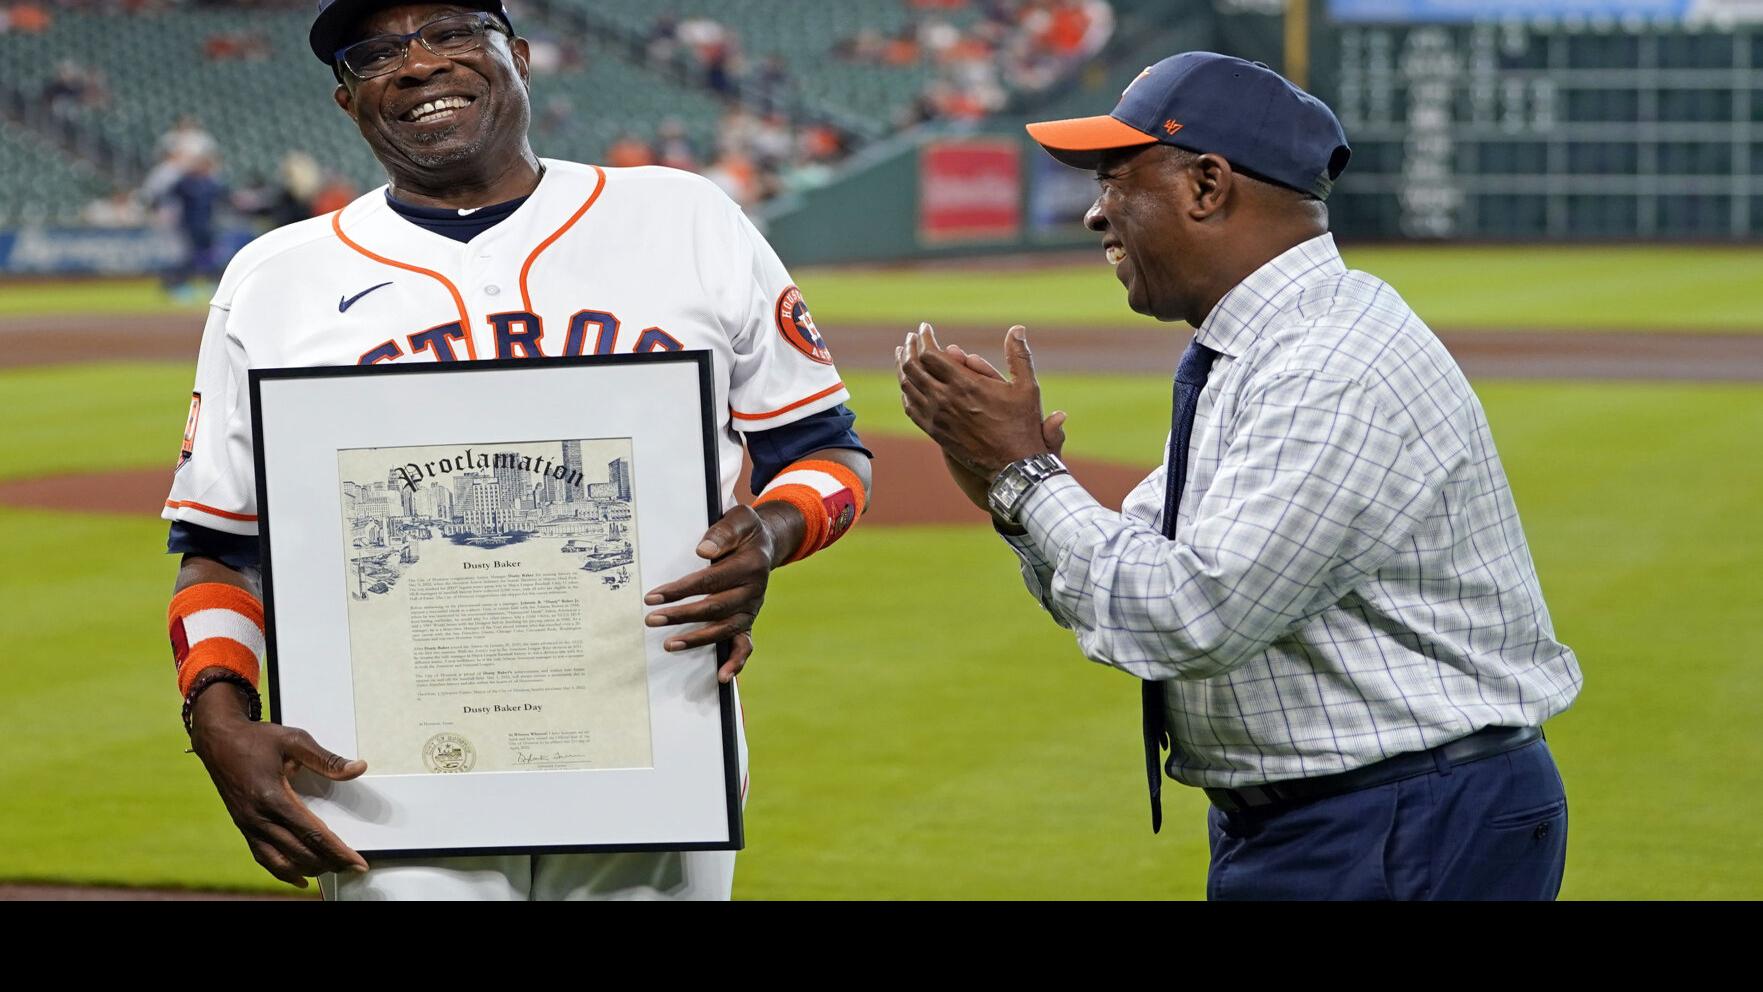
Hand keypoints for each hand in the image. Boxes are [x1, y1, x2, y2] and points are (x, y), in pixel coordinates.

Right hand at [188, 679, 368, 887]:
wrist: (217, 739)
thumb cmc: (255, 739)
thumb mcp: (294, 740)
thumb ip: (327, 759)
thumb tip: (357, 768)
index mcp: (273, 797)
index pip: (313, 834)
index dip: (338, 851)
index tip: (357, 862)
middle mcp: (258, 817)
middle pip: (300, 852)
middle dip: (329, 863)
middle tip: (352, 867)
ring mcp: (248, 825)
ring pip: (280, 861)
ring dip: (308, 869)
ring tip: (331, 871)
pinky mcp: (243, 826)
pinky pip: (263, 857)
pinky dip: (282, 870)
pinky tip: (298, 877)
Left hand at [644, 504, 779, 682]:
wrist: (765, 543)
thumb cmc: (745, 531)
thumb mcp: (739, 519)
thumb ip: (722, 532)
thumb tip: (702, 552)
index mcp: (751, 565)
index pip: (711, 580)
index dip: (681, 590)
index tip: (653, 596)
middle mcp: (754, 591)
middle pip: (715, 608)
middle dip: (681, 615)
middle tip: (651, 619)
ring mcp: (752, 609)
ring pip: (725, 629)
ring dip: (697, 640)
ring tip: (669, 645)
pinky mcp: (749, 621)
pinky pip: (746, 646)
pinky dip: (736, 663)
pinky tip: (721, 676)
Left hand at [897, 323, 1066, 508]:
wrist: (1012, 465)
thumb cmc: (1022, 425)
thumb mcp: (1027, 387)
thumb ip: (1019, 355)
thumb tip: (1018, 328)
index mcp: (965, 385)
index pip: (930, 354)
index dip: (924, 338)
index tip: (924, 328)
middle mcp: (945, 400)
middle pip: (912, 368)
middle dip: (909, 349)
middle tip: (910, 338)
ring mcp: (937, 418)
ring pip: (907, 387)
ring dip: (902, 368)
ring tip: (902, 355)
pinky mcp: (935, 432)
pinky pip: (911, 408)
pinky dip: (906, 392)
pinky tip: (907, 385)